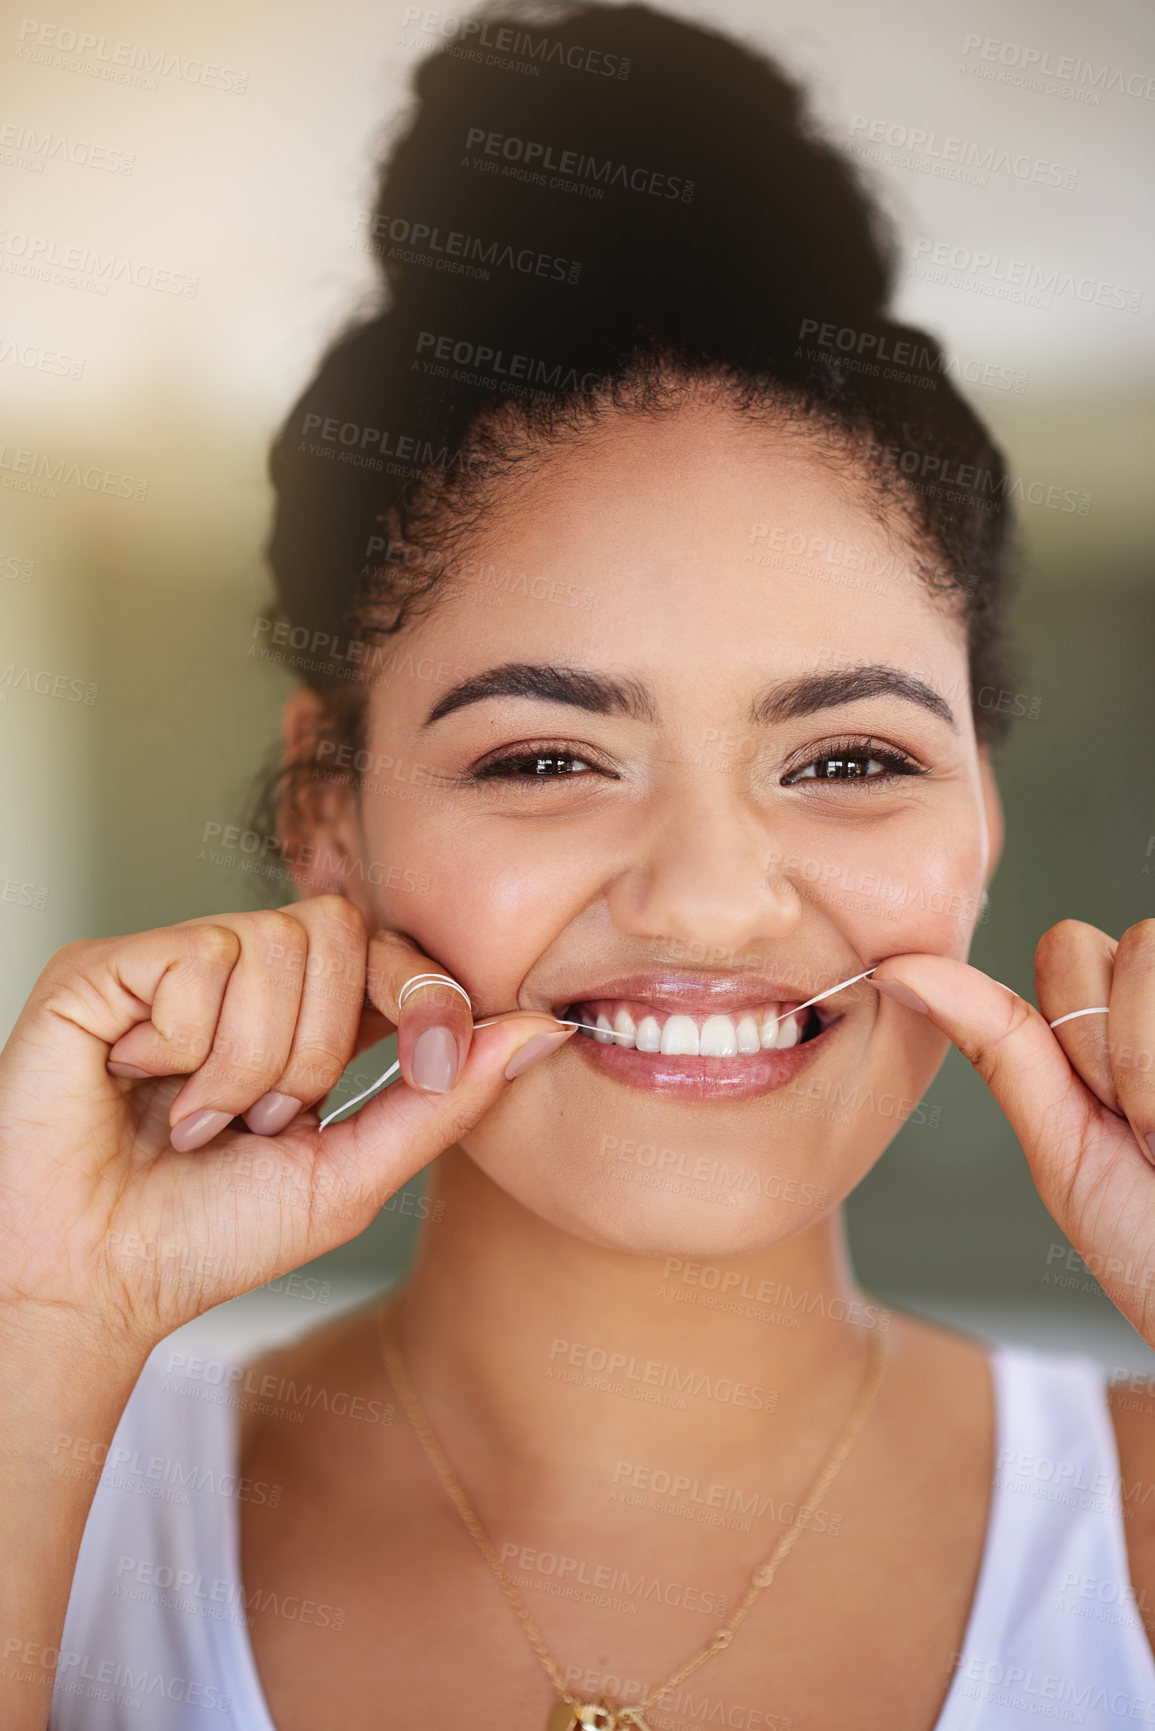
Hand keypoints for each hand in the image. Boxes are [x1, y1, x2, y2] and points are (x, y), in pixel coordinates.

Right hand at [0, 895, 569, 1353]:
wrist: (94, 1285)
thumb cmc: (208, 1236)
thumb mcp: (353, 1173)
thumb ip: (447, 1098)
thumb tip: (545, 1030)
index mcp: (302, 1015)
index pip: (387, 945)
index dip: (422, 988)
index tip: (432, 1060)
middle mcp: (237, 973)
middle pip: (339, 928)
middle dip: (323, 1046)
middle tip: (263, 1120)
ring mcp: (170, 963)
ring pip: (272, 945)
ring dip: (250, 1065)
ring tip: (195, 1119)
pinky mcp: (102, 968)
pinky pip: (196, 961)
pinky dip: (184, 1050)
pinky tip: (139, 1087)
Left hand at [873, 919, 1154, 1340]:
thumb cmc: (1154, 1245)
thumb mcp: (1064, 1144)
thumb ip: (998, 1043)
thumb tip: (901, 967)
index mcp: (1121, 1022)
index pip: (1070, 945)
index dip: (1078, 1026)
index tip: (1101, 1109)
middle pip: (1135, 944)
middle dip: (1127, 1049)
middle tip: (1150, 1133)